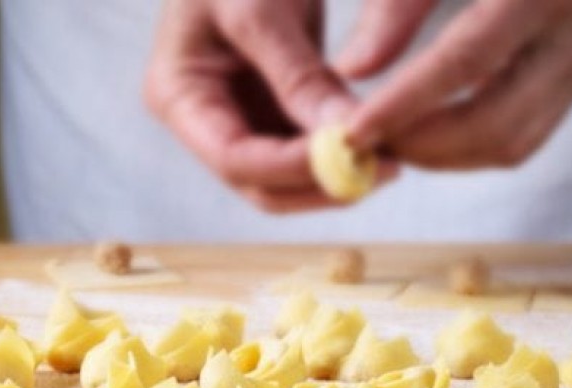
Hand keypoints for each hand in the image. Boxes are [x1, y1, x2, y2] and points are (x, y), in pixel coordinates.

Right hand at [144, 0, 395, 212]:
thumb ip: (298, 74)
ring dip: (338, 176)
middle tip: (384, 171)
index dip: (291, 167)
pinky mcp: (274, 111)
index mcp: (178, 95)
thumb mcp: (259, 5)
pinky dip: (343, 151)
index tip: (351, 155)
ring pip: (289, 178)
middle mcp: (204, 120)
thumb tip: (344, 134)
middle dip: (321, 184)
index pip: (233, 159)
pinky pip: (309, 150)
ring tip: (394, 159)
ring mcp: (240, 120)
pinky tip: (384, 142)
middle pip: (261, 184)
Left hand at [338, 0, 571, 169]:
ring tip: (389, 140)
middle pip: (495, 121)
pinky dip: (469, 148)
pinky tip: (425, 133)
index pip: (464, 61)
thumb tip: (352, 69)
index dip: (404, 104)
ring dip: (443, 156)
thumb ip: (395, 5)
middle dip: (423, 146)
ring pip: (511, 144)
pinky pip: (522, 139)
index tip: (354, 132)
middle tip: (366, 148)